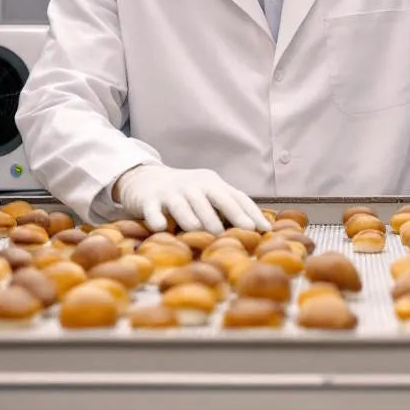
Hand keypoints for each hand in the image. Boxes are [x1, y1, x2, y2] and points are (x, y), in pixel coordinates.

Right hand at [113, 164, 271, 233]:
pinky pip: (153, 210)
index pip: (235, 197)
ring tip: (201, 230)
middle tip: (244, 230)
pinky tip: (160, 227)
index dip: (250, 212)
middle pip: (214, 198)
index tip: (264, 229)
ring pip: (183, 205)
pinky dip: (156, 218)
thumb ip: (227, 207)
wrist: (145, 179)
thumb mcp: (207, 194)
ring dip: (192, 218)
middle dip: (230, 213)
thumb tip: (258, 230)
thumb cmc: (185, 193)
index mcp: (211, 183)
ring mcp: (170, 192)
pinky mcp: (148, 200)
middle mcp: (193, 185)